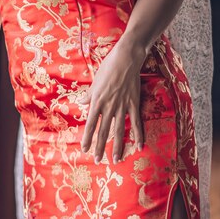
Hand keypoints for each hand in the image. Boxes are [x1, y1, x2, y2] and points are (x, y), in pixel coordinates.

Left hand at [79, 39, 145, 163]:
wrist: (125, 59)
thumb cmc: (108, 67)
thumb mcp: (95, 81)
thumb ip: (89, 95)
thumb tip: (81, 103)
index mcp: (97, 100)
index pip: (90, 124)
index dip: (87, 138)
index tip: (84, 149)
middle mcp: (109, 106)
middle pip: (103, 131)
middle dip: (100, 147)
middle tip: (97, 160)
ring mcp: (122, 106)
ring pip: (119, 130)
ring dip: (117, 146)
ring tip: (116, 159)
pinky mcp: (134, 104)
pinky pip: (136, 123)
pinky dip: (138, 135)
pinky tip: (138, 147)